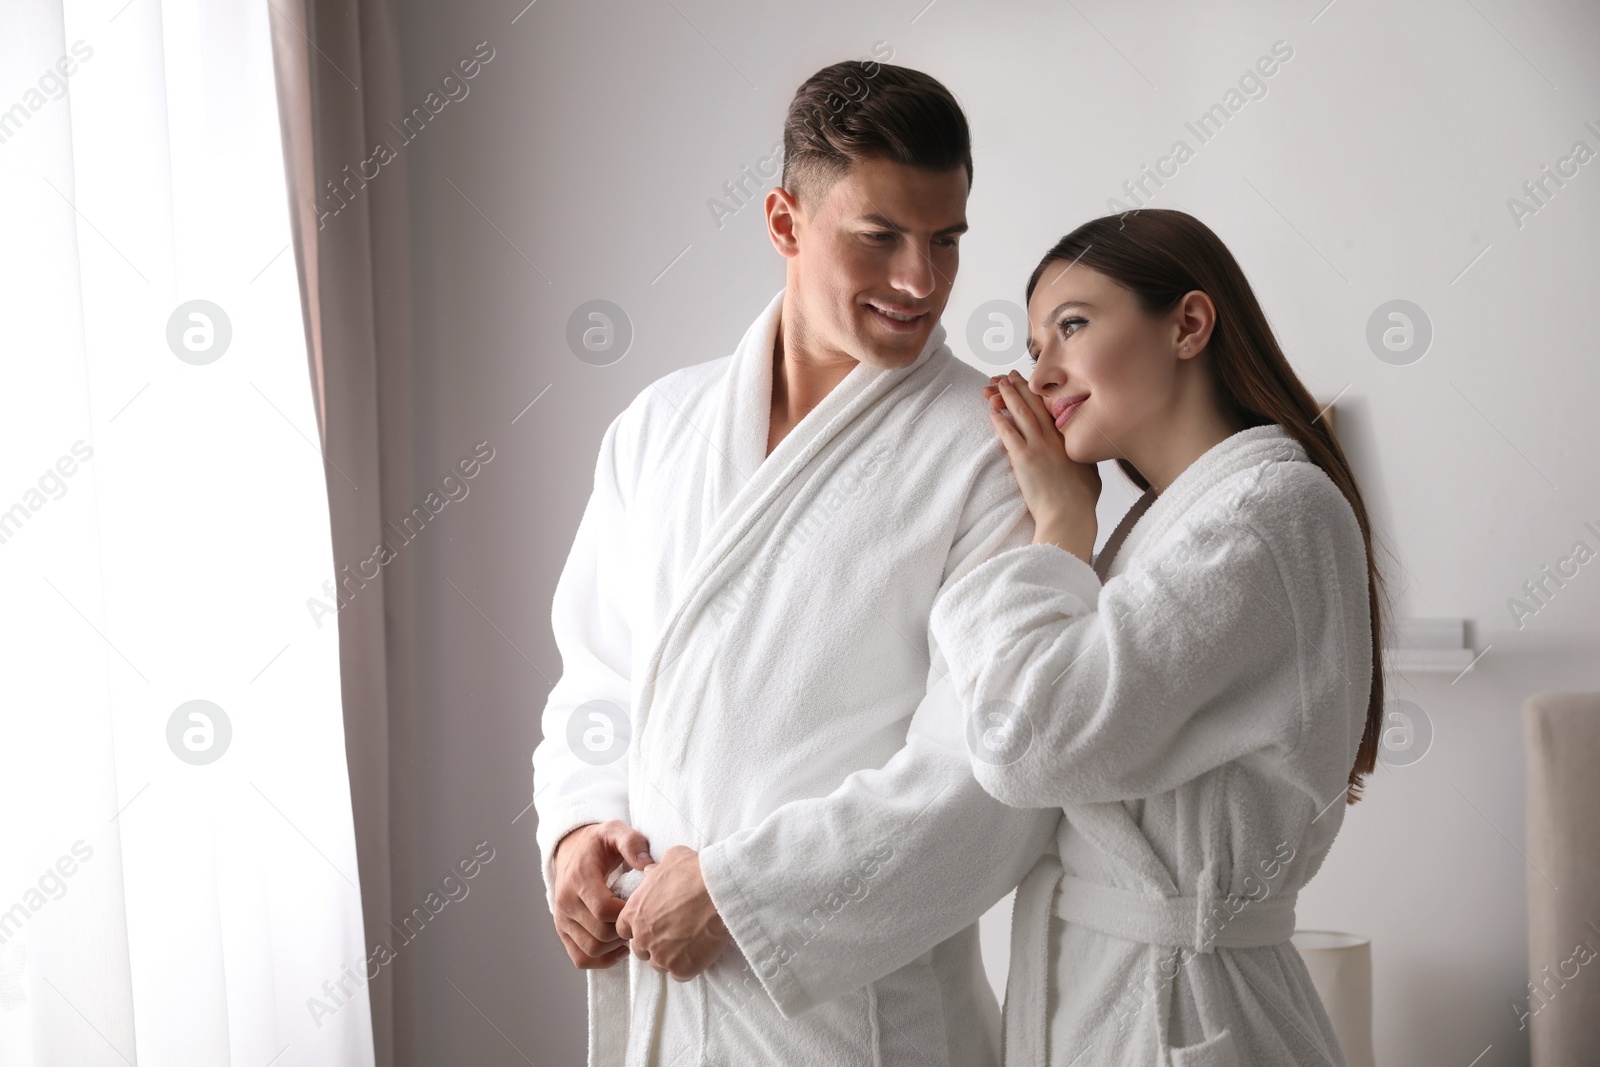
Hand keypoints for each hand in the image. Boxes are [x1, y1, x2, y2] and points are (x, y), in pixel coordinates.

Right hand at [550, 820, 653, 969]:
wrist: (573, 850)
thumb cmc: (599, 844)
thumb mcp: (615, 831)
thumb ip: (632, 843)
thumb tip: (646, 865)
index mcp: (578, 878)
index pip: (603, 909)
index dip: (627, 913)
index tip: (642, 904)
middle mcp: (565, 901)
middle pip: (600, 934)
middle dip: (625, 930)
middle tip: (640, 919)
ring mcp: (562, 919)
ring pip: (591, 950)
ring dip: (616, 946)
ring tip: (630, 931)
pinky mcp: (563, 931)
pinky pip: (580, 959)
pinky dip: (602, 960)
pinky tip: (619, 947)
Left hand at [615, 845, 730, 981]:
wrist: (719, 892)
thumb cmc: (695, 873)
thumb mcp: (670, 860)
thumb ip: (654, 870)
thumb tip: (651, 870)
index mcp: (634, 912)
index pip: (624, 929)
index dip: (638, 927)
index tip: (653, 923)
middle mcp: (642, 937)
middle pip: (640, 949)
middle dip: (653, 943)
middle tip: (674, 933)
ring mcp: (661, 955)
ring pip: (659, 963)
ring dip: (670, 956)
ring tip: (689, 942)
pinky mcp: (681, 969)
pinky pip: (679, 974)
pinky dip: (687, 966)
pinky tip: (699, 951)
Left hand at [984, 370, 1099, 561]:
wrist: (1069, 516)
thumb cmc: (1080, 501)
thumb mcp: (1090, 472)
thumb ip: (1083, 456)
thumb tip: (1083, 451)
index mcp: (1070, 441)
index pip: (1054, 410)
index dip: (1042, 395)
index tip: (1034, 385)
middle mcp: (1055, 439)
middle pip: (1036, 406)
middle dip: (1023, 387)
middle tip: (1012, 375)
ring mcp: (1039, 447)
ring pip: (1022, 414)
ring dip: (1009, 396)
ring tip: (999, 383)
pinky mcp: (1024, 459)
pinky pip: (1008, 433)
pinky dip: (999, 420)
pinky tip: (991, 410)